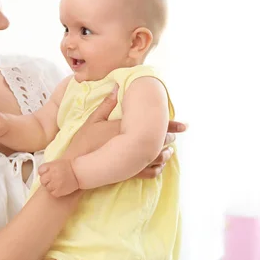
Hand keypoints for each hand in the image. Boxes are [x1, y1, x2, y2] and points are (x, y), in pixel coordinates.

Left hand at [38, 159, 79, 196]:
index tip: (48, 173)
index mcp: (51, 166)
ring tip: (58, 183)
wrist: (79, 172)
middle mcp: (52, 174)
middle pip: (42, 180)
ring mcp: (55, 183)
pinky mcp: (58, 191)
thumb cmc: (69, 167)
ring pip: (47, 188)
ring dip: (51, 186)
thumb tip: (41, 173)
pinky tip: (61, 188)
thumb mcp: (57, 163)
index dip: (44, 172)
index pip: (40, 171)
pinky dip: (56, 192)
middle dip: (47, 180)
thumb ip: (49, 167)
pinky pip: (53, 193)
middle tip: (53, 179)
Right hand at [64, 84, 186, 176]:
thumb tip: (117, 87)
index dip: (172, 125)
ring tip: (170, 149)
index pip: (155, 126)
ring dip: (166, 152)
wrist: (76, 167)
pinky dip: (158, 167)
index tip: (184, 125)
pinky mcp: (130, 173)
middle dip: (170, 136)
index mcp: (127, 130)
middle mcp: (134, 146)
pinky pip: (151, 172)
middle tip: (177, 133)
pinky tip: (160, 164)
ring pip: (158, 157)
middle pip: (160, 140)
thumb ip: (107, 104)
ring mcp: (134, 161)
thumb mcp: (93, 120)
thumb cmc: (83, 142)